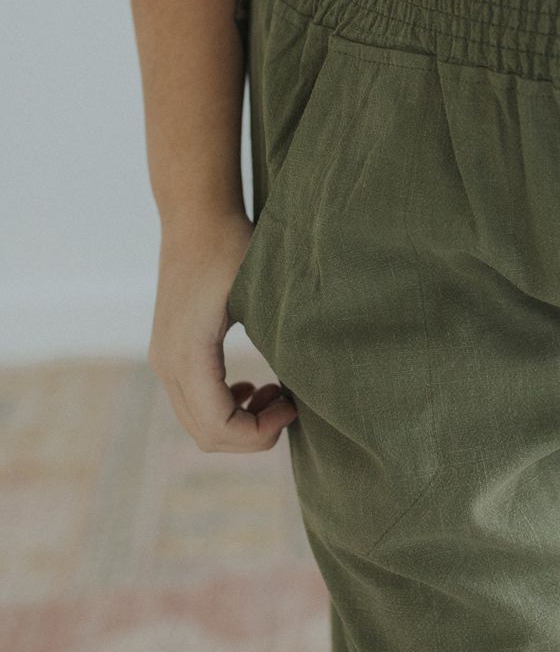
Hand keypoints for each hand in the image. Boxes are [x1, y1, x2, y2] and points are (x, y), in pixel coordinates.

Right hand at [148, 212, 297, 451]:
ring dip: (240, 421)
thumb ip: (275, 341)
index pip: (219, 427)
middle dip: (253, 433)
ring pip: (198, 423)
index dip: (260, 433)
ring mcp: (164, 358)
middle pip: (206, 434)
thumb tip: (303, 387)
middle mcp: (167, 363)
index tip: (294, 405)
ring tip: (279, 395)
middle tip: (291, 404)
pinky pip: (193, 402)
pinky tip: (255, 387)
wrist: (197, 217)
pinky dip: (224, 407)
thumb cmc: (233, 246)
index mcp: (188, 354)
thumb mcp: (261, 293)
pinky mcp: (169, 351)